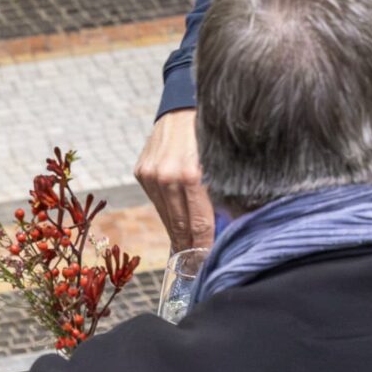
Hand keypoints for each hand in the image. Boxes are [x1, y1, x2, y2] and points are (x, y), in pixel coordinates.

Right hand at [136, 109, 213, 254]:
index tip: (208, 264)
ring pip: (166, 216)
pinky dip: (168, 212)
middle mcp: (167, 176)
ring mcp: (150, 174)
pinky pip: (157, 201)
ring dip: (177, 233)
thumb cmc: (212, 132)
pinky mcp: (141, 171)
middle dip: (189, 248)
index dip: (204, 247)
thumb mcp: (225, 161)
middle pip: (179, 225)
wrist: (183, 103)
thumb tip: (229, 226)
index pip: (199, 224)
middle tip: (196, 268)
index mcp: (191, 175)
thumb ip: (224, 193)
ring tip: (187, 251)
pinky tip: (177, 221)